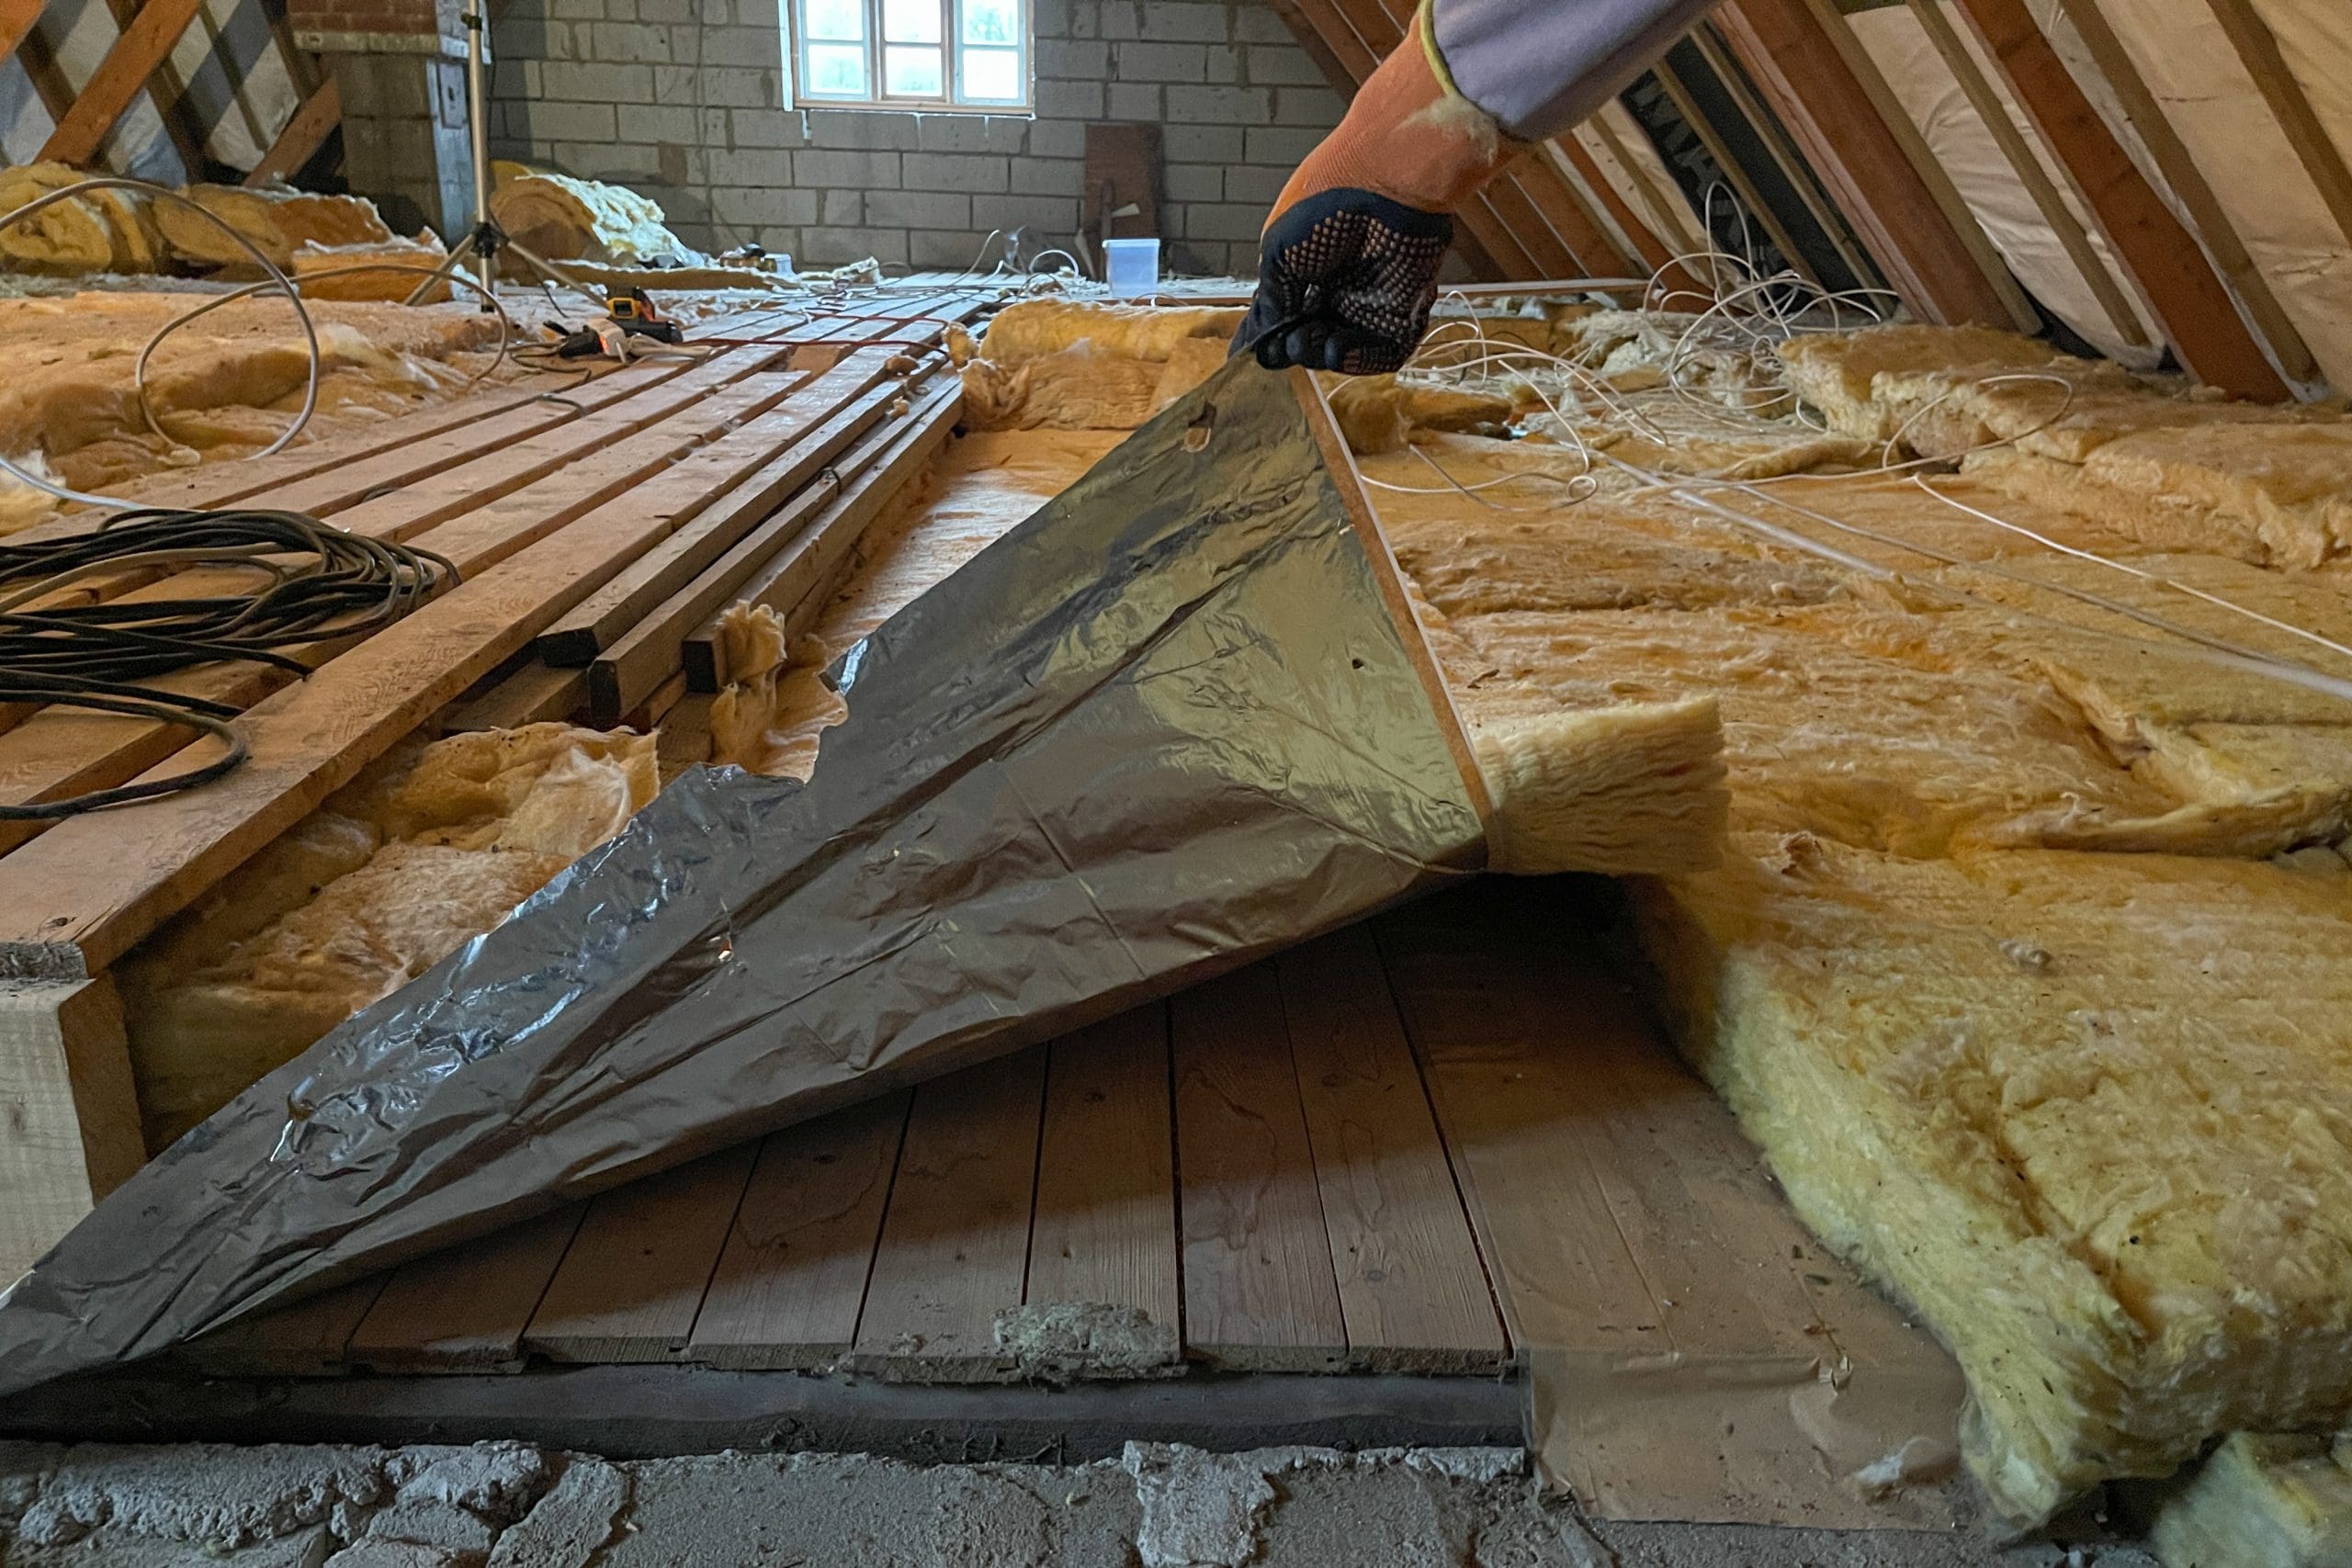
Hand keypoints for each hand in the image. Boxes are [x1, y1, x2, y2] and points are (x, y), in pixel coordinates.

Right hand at [1234, 189, 1452, 374]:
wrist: (1381, 182)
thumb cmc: (1324, 205)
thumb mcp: (1279, 253)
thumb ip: (1271, 302)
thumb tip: (1254, 344)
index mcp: (1306, 268)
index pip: (1287, 315)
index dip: (1271, 337)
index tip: (1254, 353)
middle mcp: (1338, 286)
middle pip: (1315, 337)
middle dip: (1298, 347)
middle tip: (1289, 344)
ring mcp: (1371, 299)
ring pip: (1347, 349)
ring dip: (1325, 355)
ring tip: (1313, 342)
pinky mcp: (1404, 308)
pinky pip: (1386, 350)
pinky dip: (1363, 359)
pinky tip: (1341, 350)